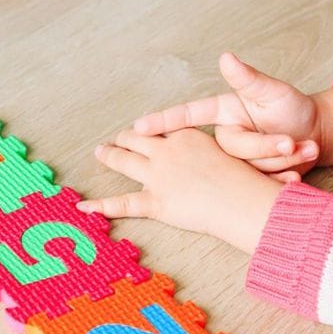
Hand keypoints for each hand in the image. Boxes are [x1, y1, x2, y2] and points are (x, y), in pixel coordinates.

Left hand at [78, 127, 282, 253]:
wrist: (245, 200)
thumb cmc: (250, 179)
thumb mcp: (240, 152)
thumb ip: (228, 151)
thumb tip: (246, 149)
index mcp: (186, 136)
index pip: (161, 128)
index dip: (150, 128)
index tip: (143, 127)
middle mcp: (167, 151)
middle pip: (138, 138)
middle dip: (125, 138)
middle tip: (116, 138)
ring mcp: (158, 176)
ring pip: (124, 160)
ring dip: (110, 155)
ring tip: (99, 152)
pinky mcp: (154, 202)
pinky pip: (122, 203)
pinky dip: (100, 206)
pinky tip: (82, 206)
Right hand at [133, 52, 321, 177]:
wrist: (316, 136)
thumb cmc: (293, 108)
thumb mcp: (273, 91)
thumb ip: (249, 78)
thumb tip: (226, 57)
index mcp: (222, 113)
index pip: (186, 116)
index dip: (161, 122)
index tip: (137, 127)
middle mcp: (224, 137)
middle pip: (233, 148)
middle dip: (266, 146)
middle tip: (291, 142)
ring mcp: (235, 159)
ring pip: (249, 166)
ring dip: (282, 159)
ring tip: (303, 147)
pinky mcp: (247, 177)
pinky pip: (259, 181)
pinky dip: (283, 176)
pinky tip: (297, 171)